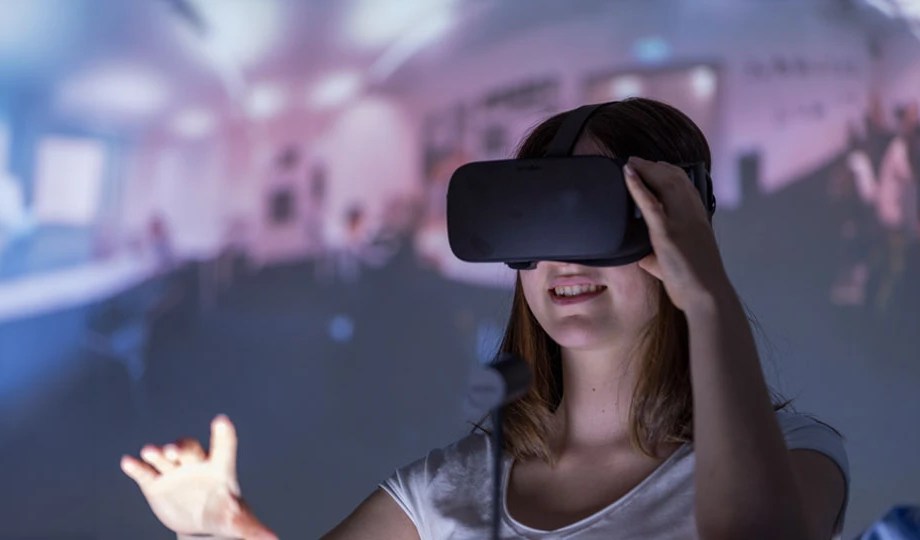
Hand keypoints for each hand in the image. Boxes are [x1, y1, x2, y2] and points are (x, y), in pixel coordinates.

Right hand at [120, 415, 276, 539]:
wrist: (200, 523)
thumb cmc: (224, 513)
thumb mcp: (238, 522)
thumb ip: (253, 529)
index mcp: (220, 467)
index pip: (224, 447)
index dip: (223, 434)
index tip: (221, 421)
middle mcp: (195, 463)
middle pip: (189, 449)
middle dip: (180, 448)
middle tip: (173, 450)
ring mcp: (174, 471)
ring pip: (164, 457)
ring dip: (156, 453)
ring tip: (150, 452)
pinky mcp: (155, 483)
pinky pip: (144, 472)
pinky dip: (136, 467)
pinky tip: (128, 462)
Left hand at [623, 156, 731, 311]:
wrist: (706, 295)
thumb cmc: (694, 285)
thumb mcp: (677, 264)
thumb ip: (660, 257)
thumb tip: (645, 257)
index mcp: (699, 219)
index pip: (686, 186)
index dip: (670, 172)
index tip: (655, 167)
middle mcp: (693, 215)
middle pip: (675, 178)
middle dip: (655, 166)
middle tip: (637, 161)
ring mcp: (681, 221)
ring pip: (665, 183)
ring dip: (646, 170)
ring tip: (631, 163)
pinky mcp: (667, 233)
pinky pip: (650, 203)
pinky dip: (637, 185)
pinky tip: (628, 174)